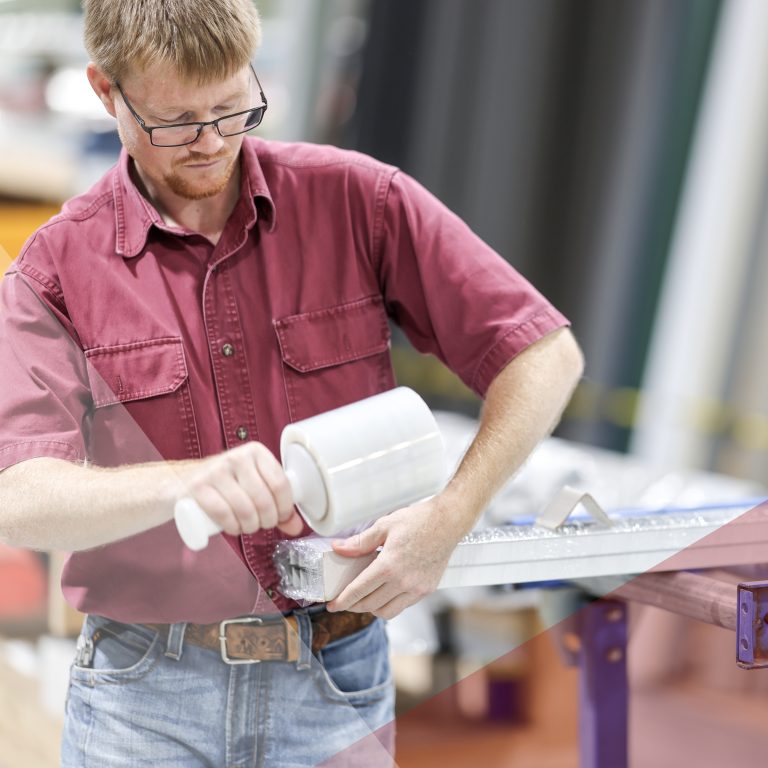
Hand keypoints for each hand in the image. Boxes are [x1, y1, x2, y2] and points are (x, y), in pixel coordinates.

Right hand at [182, 442, 303, 536]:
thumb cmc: (225, 485)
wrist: (183, 481)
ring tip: (247, 527)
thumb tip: (297, 527)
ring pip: (245, 508)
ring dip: (250, 526)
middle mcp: (237, 457)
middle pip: (264, 499)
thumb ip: (277, 505)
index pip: (280, 483)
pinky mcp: (198, 486)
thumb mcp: (254, 486)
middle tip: (262, 525)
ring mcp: (216, 470)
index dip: (285, 508)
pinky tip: (233, 527)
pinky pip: (222, 512)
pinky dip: (232, 526)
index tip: (280, 518)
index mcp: (256, 452)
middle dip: (267, 521)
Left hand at [327, 496, 461, 618]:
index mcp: (389, 565)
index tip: (332, 605)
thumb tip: (339, 548)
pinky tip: (385, 594)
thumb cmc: (419, 521)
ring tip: (364, 600)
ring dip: (371, 609)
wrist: (448, 522)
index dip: (342, 601)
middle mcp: (403, 581)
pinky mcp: (427, 590)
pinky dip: (390, 604)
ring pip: (387, 611)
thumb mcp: (384, 526)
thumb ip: (360, 542)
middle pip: (370, 605)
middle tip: (344, 601)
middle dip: (353, 606)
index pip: (359, 591)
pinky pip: (403, 606)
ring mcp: (417, 588)